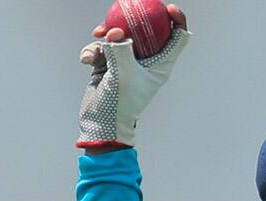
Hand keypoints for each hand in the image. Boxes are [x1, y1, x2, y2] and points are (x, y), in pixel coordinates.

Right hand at [76, 4, 189, 149]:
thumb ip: (120, 51)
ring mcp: (128, 62)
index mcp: (162, 64)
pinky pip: (102, 48)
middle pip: (147, 30)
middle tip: (121, 9)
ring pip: (119, 37)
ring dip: (106, 36)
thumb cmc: (119, 103)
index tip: (166, 8)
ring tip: (97, 36)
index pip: (178, 38)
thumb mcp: (122, 75)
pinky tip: (87, 59)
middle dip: (132, 19)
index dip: (177, 20)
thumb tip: (117, 32)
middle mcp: (148, 61)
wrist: (101, 123)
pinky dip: (94, 51)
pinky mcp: (110, 64)